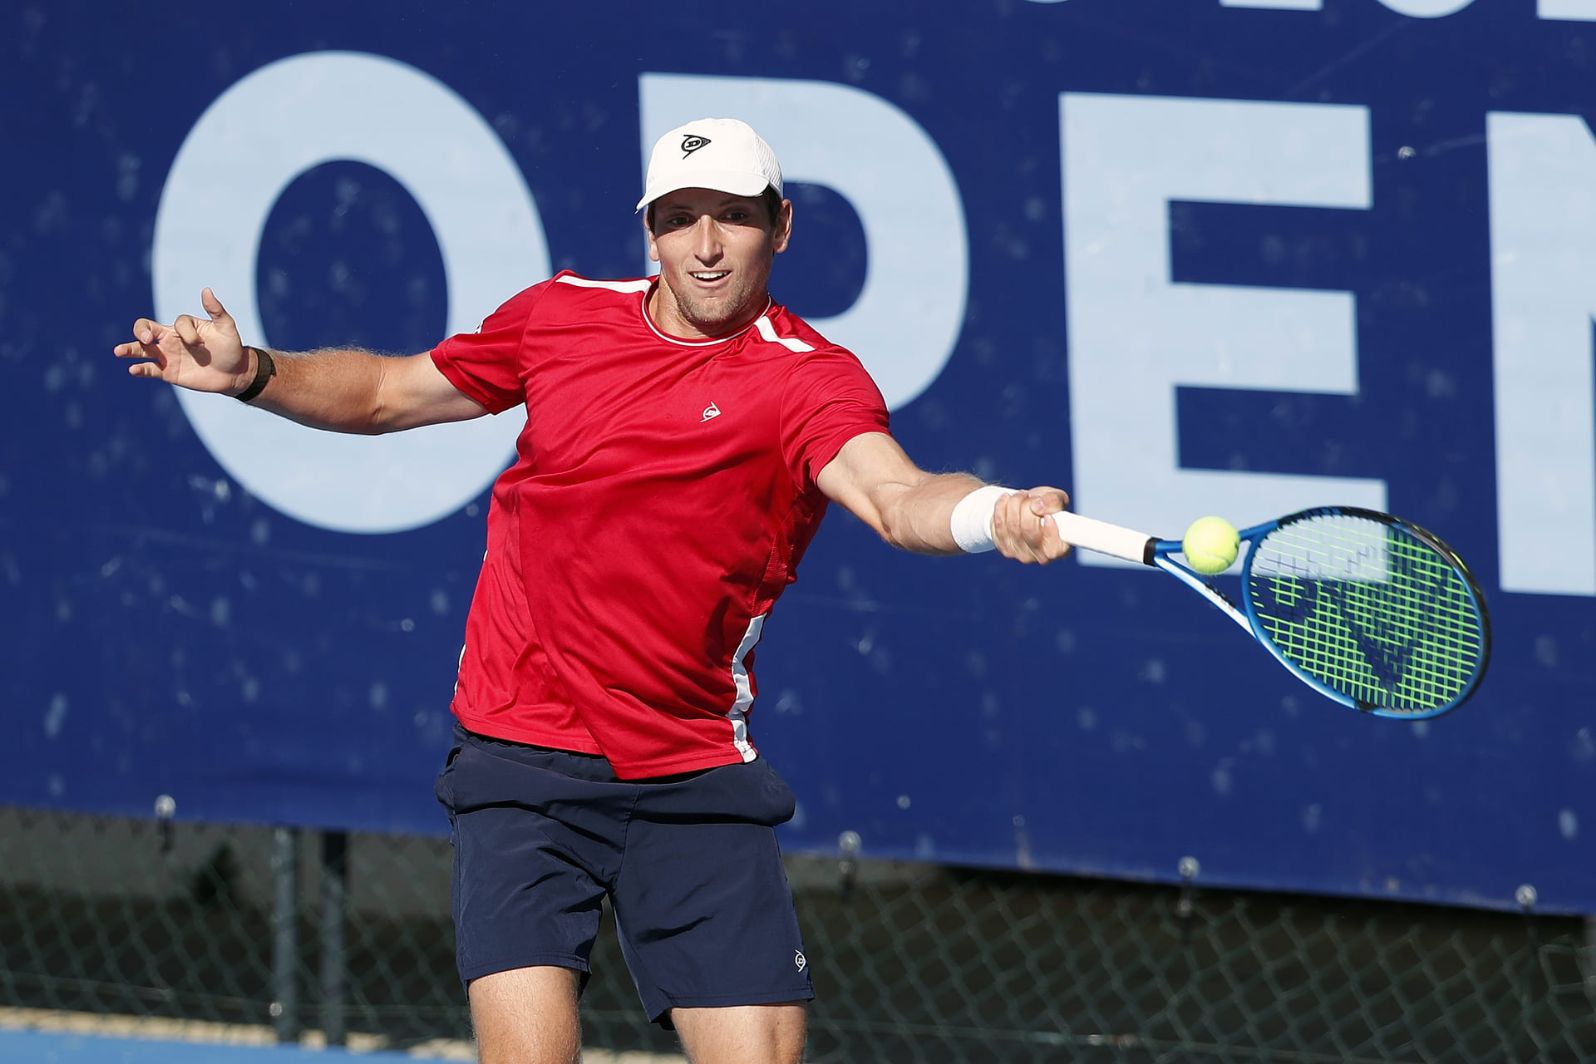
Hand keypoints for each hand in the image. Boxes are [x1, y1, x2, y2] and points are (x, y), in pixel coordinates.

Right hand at [114, 288, 252, 394]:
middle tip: (146, 339)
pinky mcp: (168, 373)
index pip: (176, 324)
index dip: (187, 332)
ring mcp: (167, 356)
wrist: (235, 373)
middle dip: (141, 332)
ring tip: (118, 351)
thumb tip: (206, 290)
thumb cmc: (230, 347)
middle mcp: (170, 339)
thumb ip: (216, 310)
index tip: (200, 344)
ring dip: (129, 349)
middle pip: (145, 329)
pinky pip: (150, 370)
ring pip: (142, 350)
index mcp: (183, 327)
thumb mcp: (227, 328)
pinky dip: (141, 369)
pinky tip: (133, 370)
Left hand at [991, 486, 1071, 563]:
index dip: (1050, 531)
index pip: (1053, 549)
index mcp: (1059, 549)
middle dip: (1027, 505)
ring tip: (1020, 496)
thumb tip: (1037, 507)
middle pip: (1028, 529)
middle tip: (1030, 496)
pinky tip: (1007, 500)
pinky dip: (1000, 507)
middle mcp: (1040, 556)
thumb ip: (1053, 501)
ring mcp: (1020, 554)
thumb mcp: (1058, 498)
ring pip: (1011, 525)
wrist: (1028, 508)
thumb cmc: (1048, 506)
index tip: (1048, 516)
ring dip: (1014, 503)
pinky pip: (997, 525)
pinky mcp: (1003, 547)